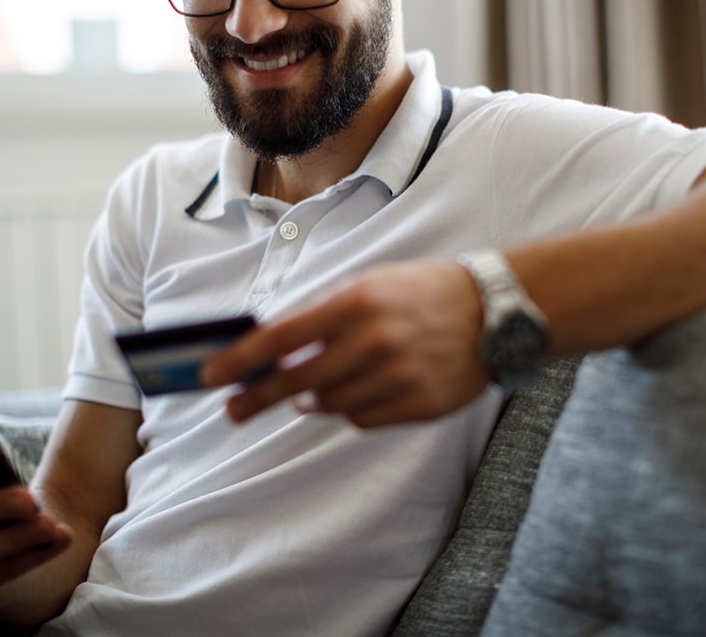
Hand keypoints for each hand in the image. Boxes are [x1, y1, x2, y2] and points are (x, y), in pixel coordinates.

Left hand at [202, 258, 491, 427]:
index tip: (211, 376)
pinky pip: (363, 419)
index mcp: (356, 303)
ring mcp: (397, 377)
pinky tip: (370, 387)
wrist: (495, 310)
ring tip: (327, 381)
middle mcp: (373, 341)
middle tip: (233, 410)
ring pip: (330, 405)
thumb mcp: (370, 285)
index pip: (281, 338)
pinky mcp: (418, 404)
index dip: (240, 360)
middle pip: (296, 382)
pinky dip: (355, 408)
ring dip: (317, 398)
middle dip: (256, 398)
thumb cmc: (422, 292)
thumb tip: (274, 355)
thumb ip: (323, 317)